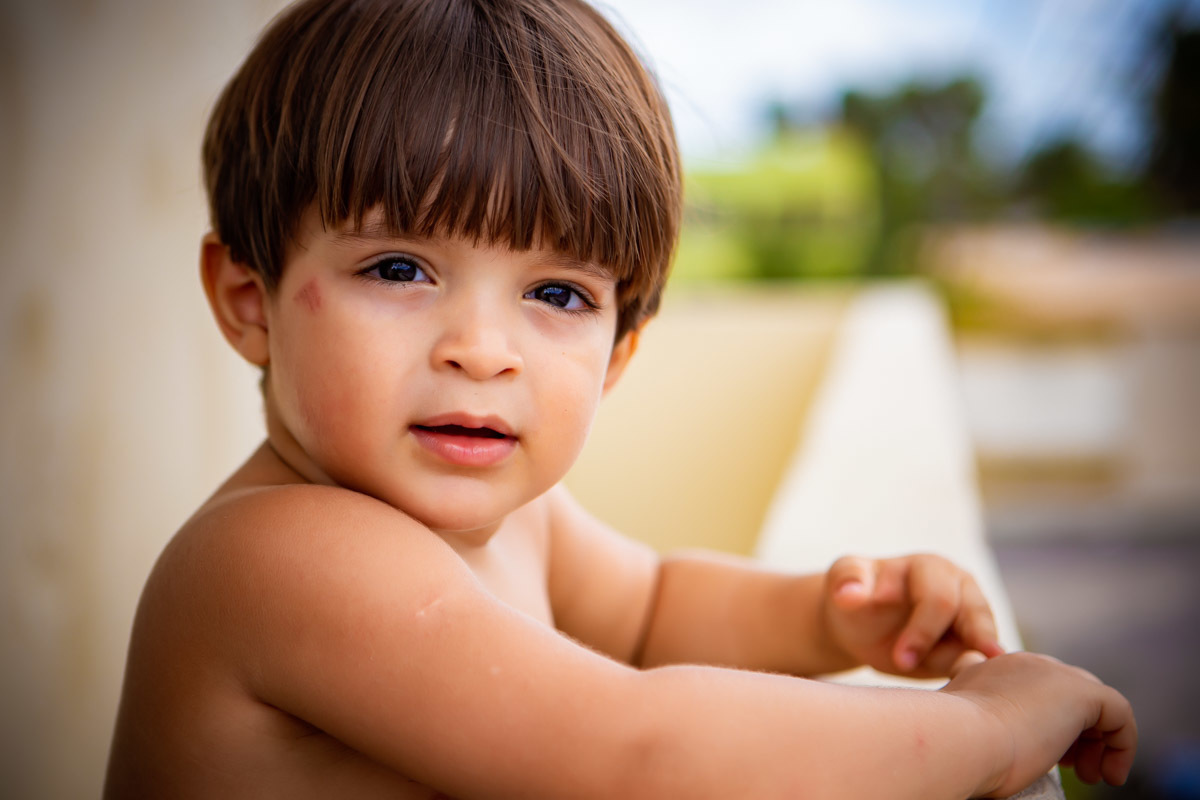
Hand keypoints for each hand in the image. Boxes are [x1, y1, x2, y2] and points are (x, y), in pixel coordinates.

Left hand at [822, 554, 1004, 676]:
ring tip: (962, 683)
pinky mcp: (973, 645)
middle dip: (946, 651)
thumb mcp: (844, 581)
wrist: (861, 626)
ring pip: (985, 643)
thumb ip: (847, 581)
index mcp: (929, 568)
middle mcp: (960, 587)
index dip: (922, 630)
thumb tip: (848, 595)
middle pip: (974, 618)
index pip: (939, 598)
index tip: (901, 657)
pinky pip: (983, 662)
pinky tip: (977, 688)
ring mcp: (972, 617)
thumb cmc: (855, 598)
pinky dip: (979, 674)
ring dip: (971, 663)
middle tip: (915, 674)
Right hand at [943, 651, 1136, 795]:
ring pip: (1093, 702)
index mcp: (991, 670)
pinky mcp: (1079, 691)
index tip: (1038, 748)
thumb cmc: (956, 746)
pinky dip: (1123, 745)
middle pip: (1066, 691)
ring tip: (1089, 775)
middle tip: (1070, 766)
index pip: (1030, 685)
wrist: (957, 739)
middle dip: (1074, 731)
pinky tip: (1110, 774)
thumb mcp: (964, 728)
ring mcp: (1051, 672)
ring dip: (1097, 741)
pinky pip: (1119, 712)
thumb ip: (977, 719)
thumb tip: (994, 737)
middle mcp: (1022, 663)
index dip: (1042, 717)